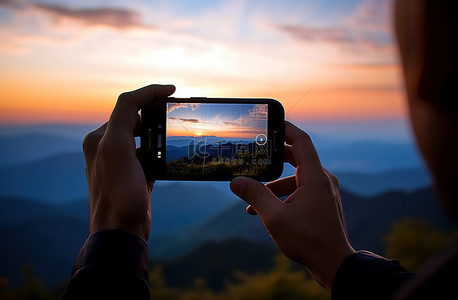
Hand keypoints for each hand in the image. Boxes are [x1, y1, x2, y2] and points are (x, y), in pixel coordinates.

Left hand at [82, 84, 175, 241]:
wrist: (121, 232)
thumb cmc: (118, 193)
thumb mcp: (116, 149)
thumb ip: (123, 119)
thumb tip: (141, 99)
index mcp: (100, 137)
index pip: (127, 104)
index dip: (150, 92)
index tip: (172, 90)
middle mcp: (107, 147)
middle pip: (136, 118)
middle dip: (156, 112)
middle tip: (176, 111)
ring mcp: (121, 162)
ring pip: (144, 136)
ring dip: (159, 131)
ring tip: (175, 131)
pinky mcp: (134, 175)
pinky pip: (149, 154)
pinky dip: (160, 150)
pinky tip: (170, 153)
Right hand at [230, 121, 354, 289]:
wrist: (335, 265)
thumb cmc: (308, 241)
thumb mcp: (275, 218)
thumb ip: (255, 196)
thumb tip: (236, 181)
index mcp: (315, 177)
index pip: (301, 141)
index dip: (285, 128)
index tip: (270, 122)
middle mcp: (323, 180)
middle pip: (296, 157)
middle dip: (273, 158)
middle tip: (255, 155)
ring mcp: (324, 192)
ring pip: (296, 177)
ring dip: (274, 184)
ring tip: (252, 197)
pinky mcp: (322, 203)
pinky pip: (301, 190)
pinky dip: (284, 195)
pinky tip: (266, 211)